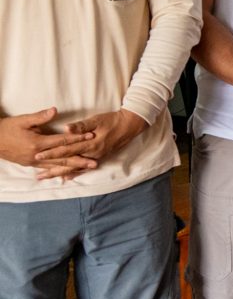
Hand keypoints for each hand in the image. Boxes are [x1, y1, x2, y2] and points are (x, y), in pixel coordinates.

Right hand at [0, 108, 96, 174]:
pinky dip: (59, 172)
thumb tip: (55, 110)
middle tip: (95, 162)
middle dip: (80, 160)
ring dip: (73, 168)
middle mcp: (37, 155)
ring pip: (57, 166)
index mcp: (38, 143)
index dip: (78, 138)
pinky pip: (47, 169)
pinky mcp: (30, 164)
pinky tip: (67, 175)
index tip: (91, 136)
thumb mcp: (23, 120)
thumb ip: (40, 117)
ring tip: (86, 169)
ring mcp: (34, 161)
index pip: (62, 141)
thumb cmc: (8, 128)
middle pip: (63, 158)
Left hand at [32, 109, 149, 179]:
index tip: (38, 155)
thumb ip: (81, 126)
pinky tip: (65, 177)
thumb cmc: (112, 120)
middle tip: (38, 175)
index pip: (66, 149)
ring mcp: (95, 157)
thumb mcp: (97, 120)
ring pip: (74, 168)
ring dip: (59, 173)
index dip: (52, 153)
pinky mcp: (98, 157)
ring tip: (47, 178)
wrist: (128, 126)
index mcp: (90, 143)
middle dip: (52, 169)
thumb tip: (66, 129)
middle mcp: (92, 153)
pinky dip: (74, 173)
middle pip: (68, 163)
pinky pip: (83, 168)